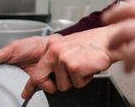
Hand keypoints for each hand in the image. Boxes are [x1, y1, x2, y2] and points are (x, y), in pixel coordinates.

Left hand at [0, 27, 116, 98]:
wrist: (108, 40)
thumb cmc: (92, 44)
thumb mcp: (68, 48)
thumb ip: (56, 59)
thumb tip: (49, 73)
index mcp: (51, 47)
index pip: (36, 71)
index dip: (31, 85)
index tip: (26, 93)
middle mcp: (54, 52)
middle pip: (42, 80)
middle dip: (54, 84)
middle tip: (69, 75)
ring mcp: (62, 60)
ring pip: (63, 86)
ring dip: (75, 80)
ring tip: (83, 65)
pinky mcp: (73, 67)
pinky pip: (77, 84)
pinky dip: (85, 79)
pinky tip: (88, 67)